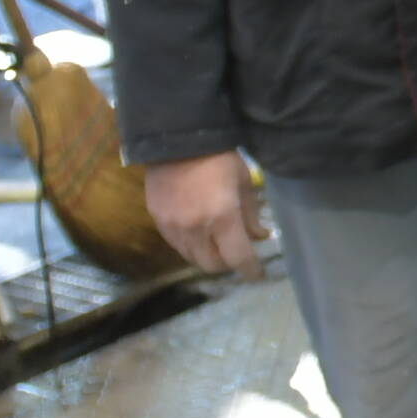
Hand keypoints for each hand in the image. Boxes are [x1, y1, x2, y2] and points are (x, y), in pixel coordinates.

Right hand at [143, 152, 262, 274]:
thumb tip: (259, 236)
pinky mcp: (157, 222)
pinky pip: (177, 246)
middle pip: (213, 265)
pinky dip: (191, 247)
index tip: (258, 275)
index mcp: (222, 218)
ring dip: (208, 257)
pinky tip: (200, 235)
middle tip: (239, 254)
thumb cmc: (219, 159)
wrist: (176, 142)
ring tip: (220, 244)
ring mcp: (173, 227)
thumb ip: (251, 214)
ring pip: (192, 258)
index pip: (238, 258)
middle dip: (229, 264)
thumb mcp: (244, 183)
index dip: (250, 271)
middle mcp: (195, 229)